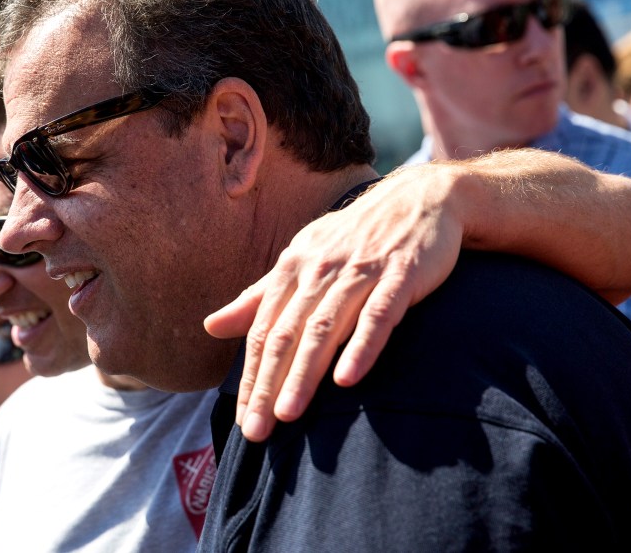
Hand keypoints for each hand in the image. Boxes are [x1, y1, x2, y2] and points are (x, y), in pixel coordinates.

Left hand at [205, 165, 464, 441]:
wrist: (420, 199)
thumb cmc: (354, 238)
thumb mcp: (302, 260)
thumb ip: (258, 297)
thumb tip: (210, 327)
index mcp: (293, 268)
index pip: (264, 330)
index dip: (251, 375)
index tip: (242, 418)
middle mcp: (321, 269)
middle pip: (287, 334)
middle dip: (268, 384)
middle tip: (256, 431)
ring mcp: (361, 272)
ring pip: (325, 327)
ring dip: (304, 372)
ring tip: (288, 414)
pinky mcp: (401, 276)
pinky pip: (378, 315)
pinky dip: (362, 346)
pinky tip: (347, 379)